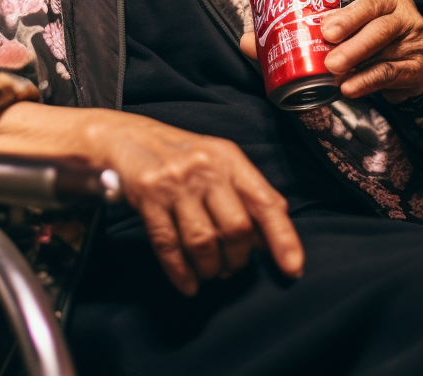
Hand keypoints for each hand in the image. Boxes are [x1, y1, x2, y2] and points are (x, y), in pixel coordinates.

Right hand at [99, 113, 303, 295]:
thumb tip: (271, 239)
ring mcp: (175, 182)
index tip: (293, 268)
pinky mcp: (148, 197)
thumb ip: (248, 194)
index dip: (282, 238)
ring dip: (210, 267)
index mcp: (229, 159)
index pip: (265, 202)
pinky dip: (180, 272)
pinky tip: (188, 283)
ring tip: (211, 271)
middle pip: (235, 228)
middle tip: (232, 266)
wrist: (129, 138)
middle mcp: (205, 168)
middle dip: (237, 259)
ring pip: (203, 241)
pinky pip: (168, 245)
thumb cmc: (183, 156)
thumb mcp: (220, 163)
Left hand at [320, 0, 422, 101]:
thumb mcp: (366, 21)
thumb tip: (318, 25)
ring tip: (335, 75)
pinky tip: (349, 87)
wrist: (411, 59)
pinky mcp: (416, 69)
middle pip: (380, 30)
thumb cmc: (380, 35)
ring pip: (384, 55)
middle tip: (330, 61)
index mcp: (391, 1)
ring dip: (356, 67)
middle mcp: (406, 19)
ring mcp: (415, 44)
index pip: (369, 5)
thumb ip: (345, 21)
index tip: (327, 32)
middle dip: (351, 46)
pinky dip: (366, 82)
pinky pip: (389, 75)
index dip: (347, 18)